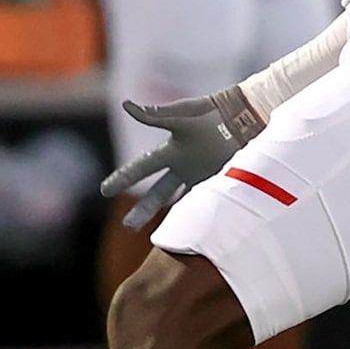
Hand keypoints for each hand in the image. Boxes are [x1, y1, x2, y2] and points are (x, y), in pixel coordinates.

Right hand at [99, 86, 265, 228]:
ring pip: (182, 205)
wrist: (245, 117)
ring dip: (171, 223)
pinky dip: (201, 220)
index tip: (104, 191)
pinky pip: (208, 205)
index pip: (141, 167)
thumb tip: (127, 105)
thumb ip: (157, 116)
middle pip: (158, 193)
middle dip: (142, 211)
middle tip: (127, 227)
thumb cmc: (212, 112)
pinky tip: (197, 238)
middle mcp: (183, 166)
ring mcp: (202, 177)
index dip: (123, 178)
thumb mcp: (183, 114)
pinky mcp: (221, 184)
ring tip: (160, 242)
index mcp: (170, 150)